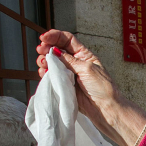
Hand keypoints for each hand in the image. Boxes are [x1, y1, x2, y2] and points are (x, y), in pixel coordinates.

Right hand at [35, 30, 145, 145]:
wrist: (105, 108)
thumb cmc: (102, 88)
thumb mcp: (87, 68)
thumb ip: (69, 60)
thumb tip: (54, 51)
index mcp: (84, 55)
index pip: (67, 40)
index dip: (55, 36)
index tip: (44, 37)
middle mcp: (75, 63)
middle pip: (57, 50)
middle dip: (47, 48)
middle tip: (40, 50)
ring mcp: (69, 74)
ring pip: (52, 63)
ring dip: (45, 61)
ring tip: (43, 64)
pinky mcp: (65, 85)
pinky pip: (52, 76)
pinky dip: (45, 73)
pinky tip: (44, 73)